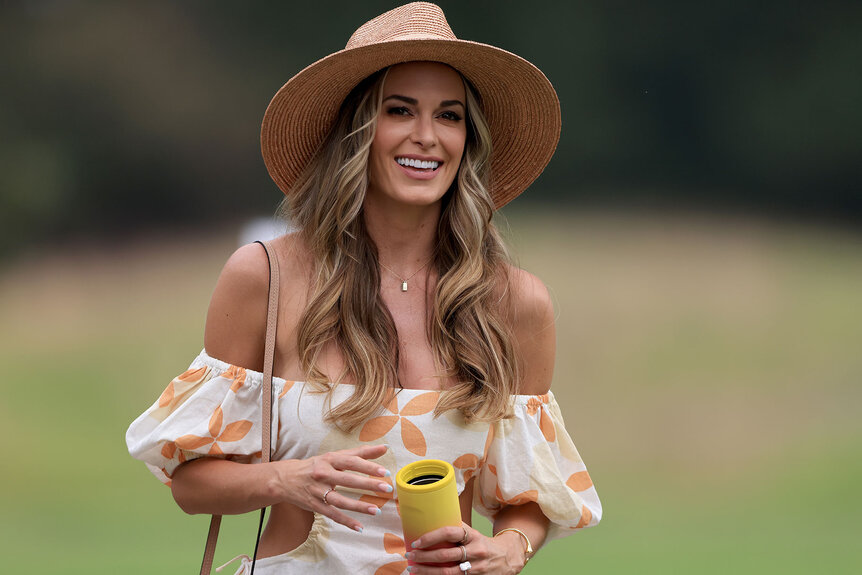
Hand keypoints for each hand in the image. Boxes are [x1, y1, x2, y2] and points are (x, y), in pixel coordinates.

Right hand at [271, 444, 390, 531]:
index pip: (351, 462)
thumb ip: (360, 453)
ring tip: (376, 510)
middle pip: (348, 480)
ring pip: (340, 500)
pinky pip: (332, 515)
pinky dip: (346, 521)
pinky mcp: (315, 506)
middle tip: (386, 488)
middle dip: (368, 484)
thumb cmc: (316, 466)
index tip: (384, 471)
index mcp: (330, 459)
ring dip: (359, 506)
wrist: (285, 479)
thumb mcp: (334, 456)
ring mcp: (318, 491)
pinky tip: (360, 527)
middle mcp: (323, 474)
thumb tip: (384, 448)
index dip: (368, 466)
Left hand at [406, 523, 525, 573]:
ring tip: (413, 569)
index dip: (431, 537)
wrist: (508, 558)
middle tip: (410, 555)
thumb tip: (432, 520)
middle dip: (424, 556)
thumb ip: (457, 529)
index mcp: (473, 536)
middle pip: (445, 556)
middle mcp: (475, 552)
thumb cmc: (484, 544)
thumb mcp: (473, 533)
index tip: (416, 541)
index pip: (449, 533)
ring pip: (447, 573)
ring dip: (427, 572)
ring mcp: (476, 569)